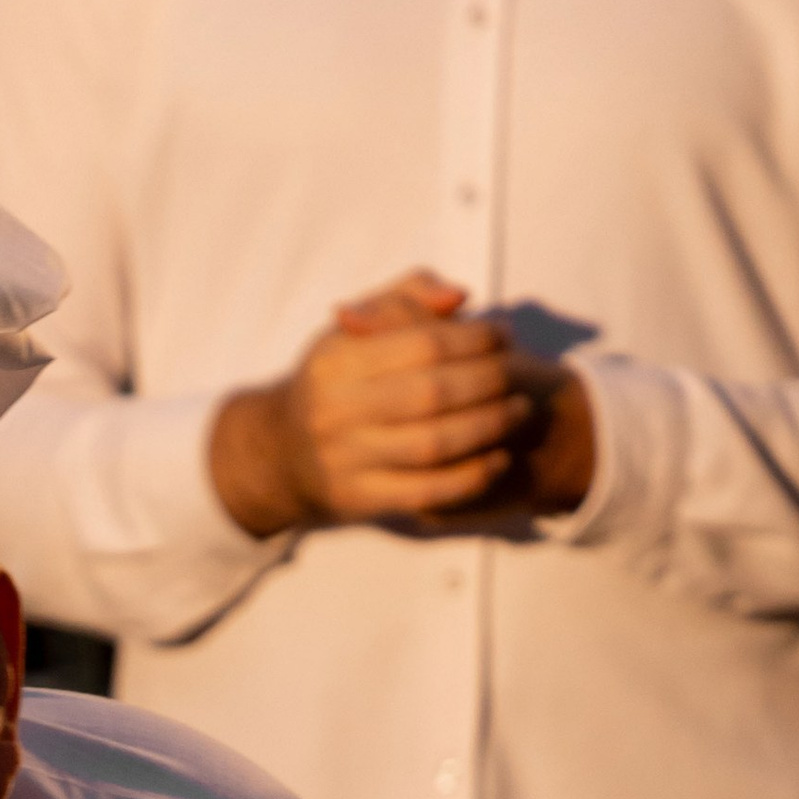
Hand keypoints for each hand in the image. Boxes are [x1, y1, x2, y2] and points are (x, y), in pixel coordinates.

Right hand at [210, 270, 596, 537]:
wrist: (280, 453)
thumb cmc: (336, 381)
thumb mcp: (355, 330)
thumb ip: (406, 298)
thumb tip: (459, 298)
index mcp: (337, 360)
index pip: (423, 344)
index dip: (475, 339)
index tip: (504, 336)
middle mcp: (336, 410)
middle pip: (433, 393)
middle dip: (488, 383)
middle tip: (518, 376)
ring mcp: (345, 459)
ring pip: (433, 444)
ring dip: (488, 428)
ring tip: (518, 412)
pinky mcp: (359, 500)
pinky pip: (426, 492)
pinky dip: (470, 477)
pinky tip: (498, 460)